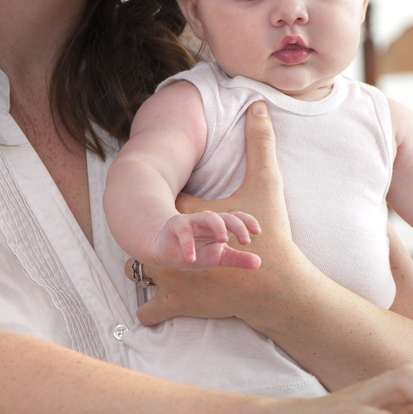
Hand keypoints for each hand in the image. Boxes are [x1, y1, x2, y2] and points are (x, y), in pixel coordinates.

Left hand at [136, 102, 317, 324]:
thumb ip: (261, 143)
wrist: (277, 288)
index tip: (175, 198)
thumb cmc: (273, 238)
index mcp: (184, 217)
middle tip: (160, 226)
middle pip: (140, 232)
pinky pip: (149, 308)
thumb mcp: (267, 185)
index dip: (168, 197)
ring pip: (135, 269)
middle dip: (149, 229)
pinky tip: (153, 298)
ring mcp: (168, 278)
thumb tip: (259, 105)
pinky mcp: (175, 303)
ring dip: (144, 265)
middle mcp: (168, 247)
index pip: (162, 199)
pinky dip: (150, 306)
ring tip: (155, 259)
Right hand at [152, 210, 260, 269]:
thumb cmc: (197, 252)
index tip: (257, 232)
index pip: (237, 218)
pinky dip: (188, 245)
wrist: (167, 251)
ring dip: (218, 226)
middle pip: (226, 217)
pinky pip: (184, 232)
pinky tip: (192, 259)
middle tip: (246, 241)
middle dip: (238, 226)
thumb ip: (238, 259)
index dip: (248, 222)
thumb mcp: (219, 257)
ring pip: (208, 216)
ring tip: (224, 241)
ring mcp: (193, 221)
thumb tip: (259, 263)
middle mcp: (209, 221)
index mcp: (221, 227)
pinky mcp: (177, 226)